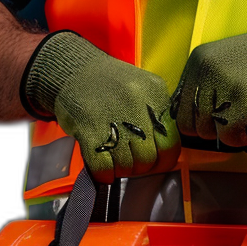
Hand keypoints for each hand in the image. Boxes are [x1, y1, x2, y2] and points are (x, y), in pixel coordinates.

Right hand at [23, 32, 179, 181]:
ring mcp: (112, 118)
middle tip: (132, 161)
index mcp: (155, 95)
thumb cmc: (113, 84)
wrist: (76, 71)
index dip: (163, 159)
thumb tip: (167, 148)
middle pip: (148, 158)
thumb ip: (160, 113)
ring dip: (122, 170)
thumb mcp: (144, 88)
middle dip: (141, 167)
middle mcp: (137, 105)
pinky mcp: (88, 130)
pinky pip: (103, 167)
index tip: (156, 162)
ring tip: (116, 160)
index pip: (170, 142)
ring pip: (126, 165)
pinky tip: (104, 169)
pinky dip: (104, 174)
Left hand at [171, 10, 246, 147]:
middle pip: (190, 122)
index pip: (179, 105)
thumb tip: (190, 117)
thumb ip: (207, 84)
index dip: (199, 118)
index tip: (219, 117)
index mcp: (199, 60)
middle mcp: (206, 71)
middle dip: (213, 127)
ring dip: (229, 132)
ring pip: (209, 132)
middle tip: (237, 118)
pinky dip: (243, 138)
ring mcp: (223, 86)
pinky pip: (229, 137)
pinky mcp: (242, 103)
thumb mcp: (228, 62)